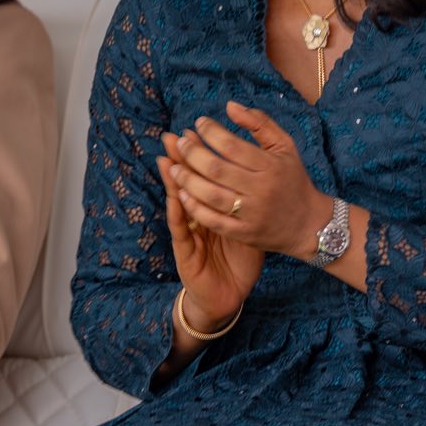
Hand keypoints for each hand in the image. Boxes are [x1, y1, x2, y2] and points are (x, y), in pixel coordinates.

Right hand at [158, 147, 264, 331]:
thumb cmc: (238, 262)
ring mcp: (189, 235)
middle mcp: (196, 219)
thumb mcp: (247, 227)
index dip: (199, 156)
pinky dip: (178, 213)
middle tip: (174, 136)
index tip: (197, 130)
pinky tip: (175, 197)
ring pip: (178, 203)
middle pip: (186, 185)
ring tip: (166, 159)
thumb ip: (249, 202)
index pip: (203, 177)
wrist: (229, 295)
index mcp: (212, 210)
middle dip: (181, 160)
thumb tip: (259, 175)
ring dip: (171, 181)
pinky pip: (181, 231)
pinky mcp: (185, 254)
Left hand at [162, 102, 333, 261]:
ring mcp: (251, 214)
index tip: (198, 123)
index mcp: (271, 166)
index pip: (233, 146)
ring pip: (211, 195)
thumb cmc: (293, 179)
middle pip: (217, 169)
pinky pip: (213, 220)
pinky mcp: (244, 233)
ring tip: (173, 167)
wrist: (309, 223)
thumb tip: (229, 106)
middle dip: (192, 153)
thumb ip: (260, 123)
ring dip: (187, 179)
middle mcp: (261, 190)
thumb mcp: (284, 146)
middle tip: (180, 142)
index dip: (211, 132)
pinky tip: (181, 194)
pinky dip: (194, 207)